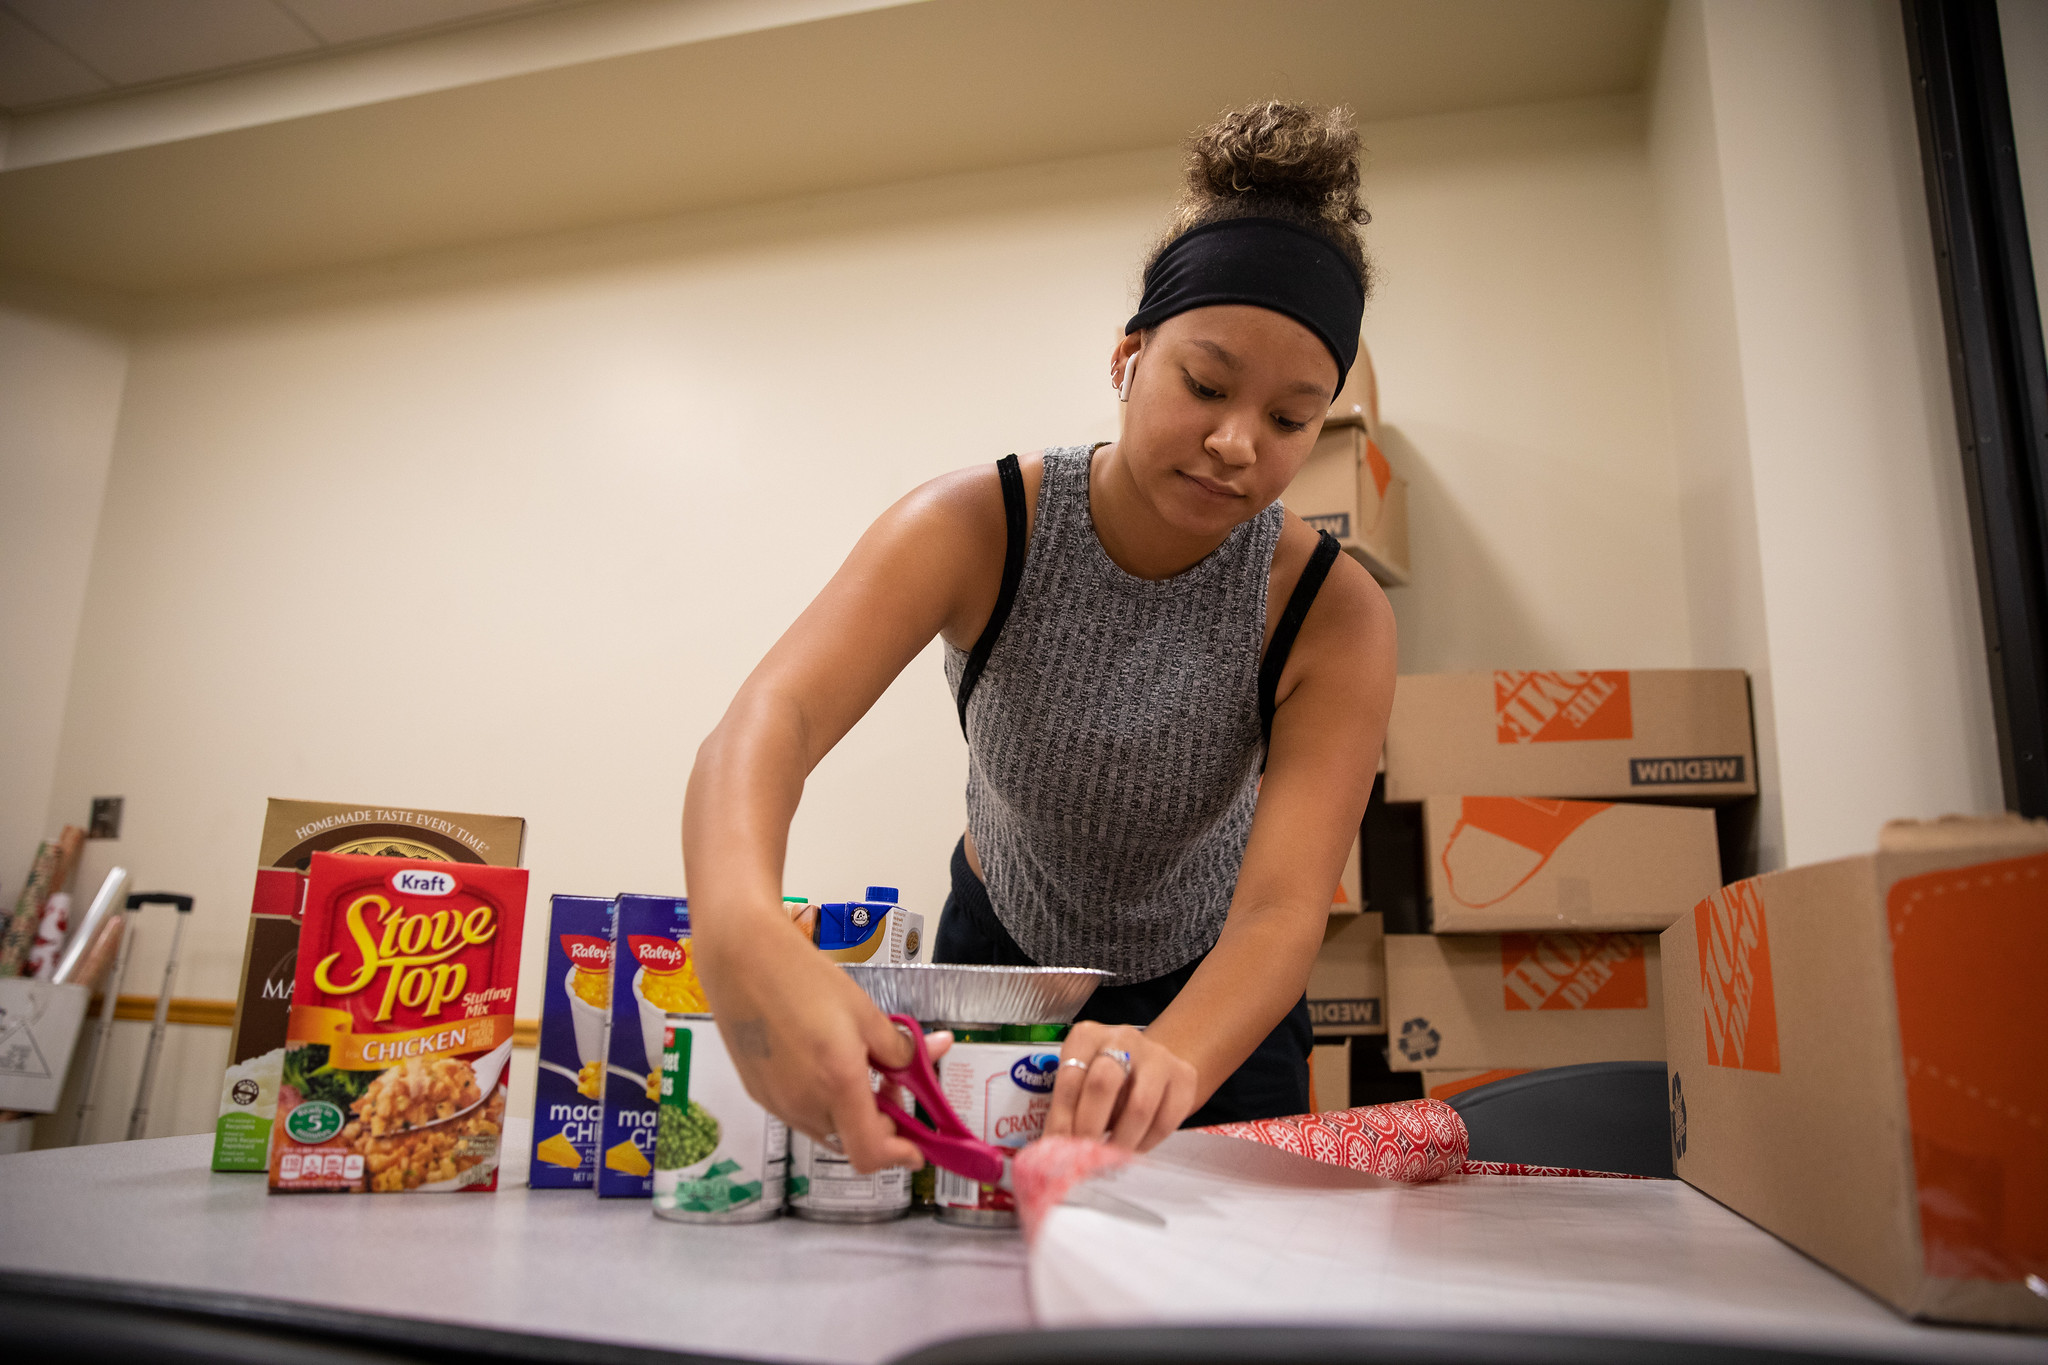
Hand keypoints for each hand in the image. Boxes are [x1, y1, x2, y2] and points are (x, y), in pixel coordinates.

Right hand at [696, 913, 949, 1173]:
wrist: (743, 960)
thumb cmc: (805, 980)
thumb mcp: (864, 1012)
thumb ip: (901, 1046)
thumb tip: (938, 1050)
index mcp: (837, 1085)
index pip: (870, 1153)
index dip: (899, 1156)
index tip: (917, 1147)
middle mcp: (805, 1105)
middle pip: (851, 1142)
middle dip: (879, 1125)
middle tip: (891, 1085)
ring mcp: (777, 1104)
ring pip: (826, 1130)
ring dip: (849, 1114)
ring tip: (855, 1068)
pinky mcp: (758, 1095)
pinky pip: (801, 1115)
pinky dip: (822, 1104)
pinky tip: (822, 1064)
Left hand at [1041, 1021, 1196, 1151]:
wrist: (1151, 1066)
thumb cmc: (1106, 1082)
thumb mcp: (1081, 1086)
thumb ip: (1068, 1111)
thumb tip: (1054, 1148)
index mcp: (1087, 1036)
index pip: (1070, 1077)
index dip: (1063, 1118)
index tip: (1060, 1147)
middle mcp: (1122, 1038)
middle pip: (1104, 1082)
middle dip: (1091, 1125)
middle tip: (1086, 1154)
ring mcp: (1157, 1055)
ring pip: (1139, 1106)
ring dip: (1122, 1141)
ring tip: (1111, 1157)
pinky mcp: (1184, 1076)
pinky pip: (1167, 1119)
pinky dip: (1148, 1142)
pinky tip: (1135, 1148)